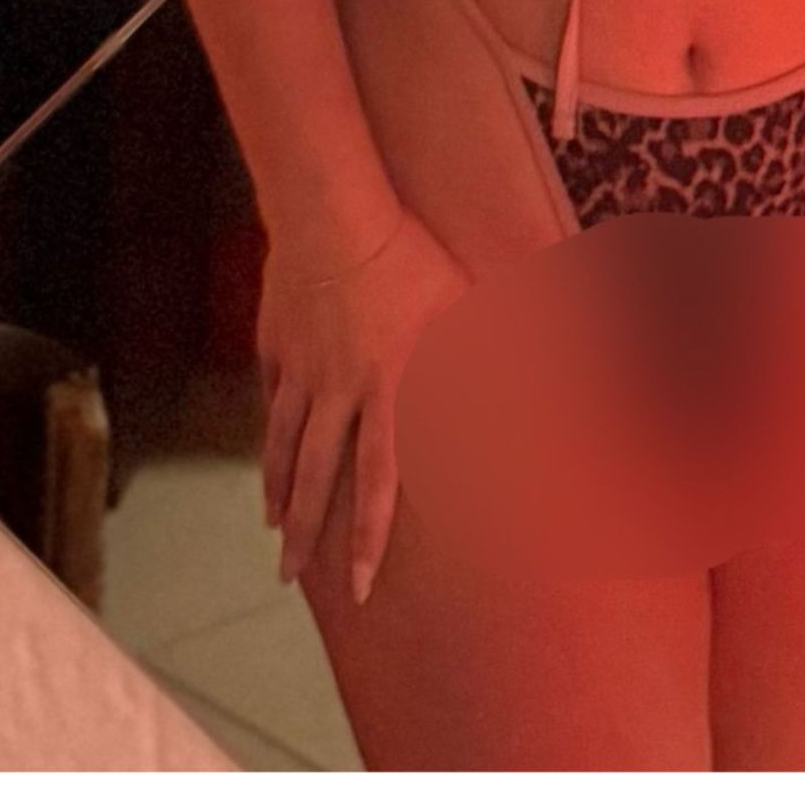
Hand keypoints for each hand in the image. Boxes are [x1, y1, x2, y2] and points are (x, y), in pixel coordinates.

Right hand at [257, 207, 469, 603]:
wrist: (334, 219)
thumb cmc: (411, 261)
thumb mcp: (464, 308)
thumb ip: (494, 356)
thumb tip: (538, 391)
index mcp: (389, 390)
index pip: (380, 482)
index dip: (370, 538)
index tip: (359, 585)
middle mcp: (340, 393)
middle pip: (319, 478)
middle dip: (308, 534)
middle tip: (289, 578)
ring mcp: (301, 372)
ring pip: (286, 446)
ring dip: (281, 493)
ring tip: (276, 529)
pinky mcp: (276, 346)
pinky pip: (270, 401)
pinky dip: (266, 437)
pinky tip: (266, 457)